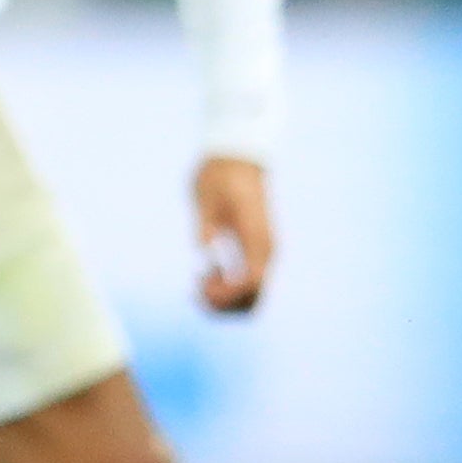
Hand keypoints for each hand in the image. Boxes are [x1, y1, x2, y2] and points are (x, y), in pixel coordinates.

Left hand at [194, 155, 272, 313]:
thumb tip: (204, 249)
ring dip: (225, 300)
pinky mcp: (255, 251)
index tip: (199, 282)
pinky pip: (248, 283)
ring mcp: (263, 253)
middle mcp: (266, 251)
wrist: (236, 158)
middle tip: (196, 286)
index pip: (251, 284)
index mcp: (257, 239)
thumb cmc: (219, 175)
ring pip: (252, 297)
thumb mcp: (206, 195)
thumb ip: (206, 223)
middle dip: (223, 304)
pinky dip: (229, 289)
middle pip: (253, 299)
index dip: (225, 295)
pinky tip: (208, 272)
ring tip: (200, 281)